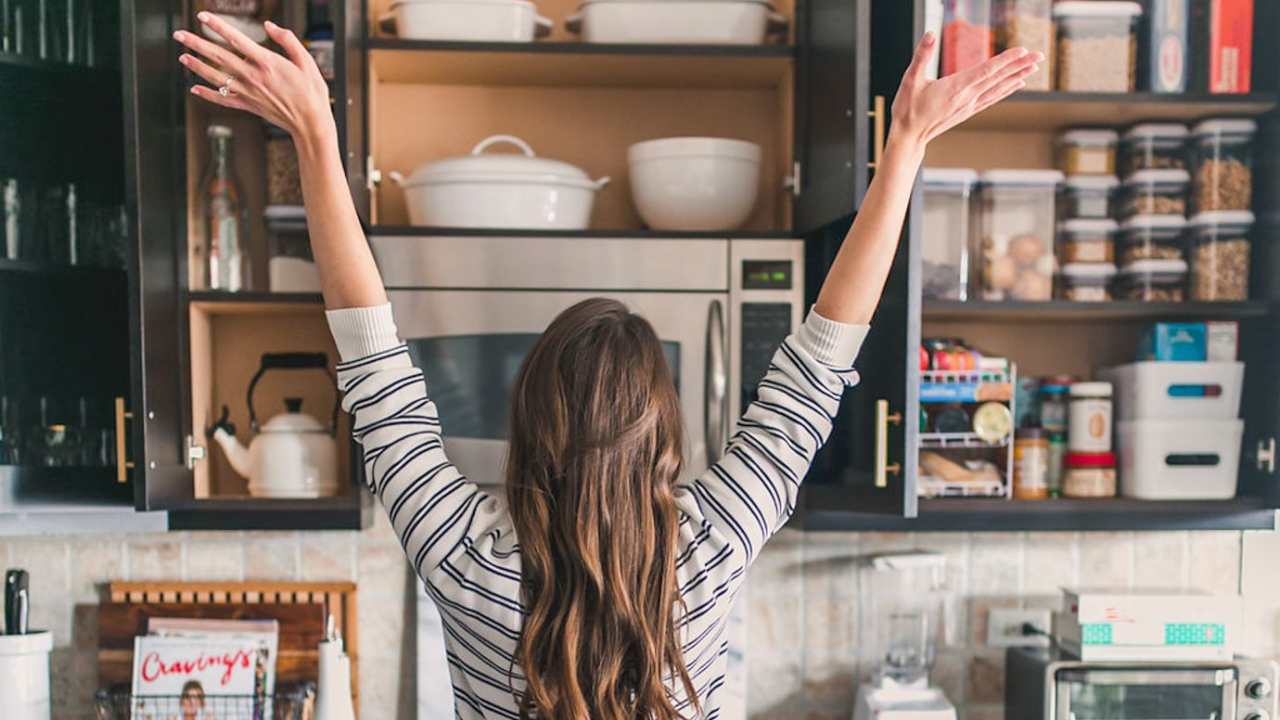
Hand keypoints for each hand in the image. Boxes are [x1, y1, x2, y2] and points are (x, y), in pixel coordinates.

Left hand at [174, 13, 331, 141]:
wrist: (311, 123)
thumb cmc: (312, 92)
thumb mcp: (307, 62)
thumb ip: (288, 40)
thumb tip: (269, 26)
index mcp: (267, 63)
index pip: (236, 39)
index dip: (218, 26)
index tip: (203, 16)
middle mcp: (254, 77)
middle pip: (219, 57)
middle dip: (196, 44)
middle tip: (179, 34)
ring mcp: (249, 93)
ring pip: (216, 77)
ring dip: (197, 66)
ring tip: (182, 56)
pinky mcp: (249, 106)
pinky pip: (224, 99)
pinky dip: (208, 94)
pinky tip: (195, 88)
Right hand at [889, 33, 1043, 147]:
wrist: (908, 137)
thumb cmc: (907, 109)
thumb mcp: (909, 80)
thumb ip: (921, 56)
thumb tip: (928, 35)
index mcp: (955, 88)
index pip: (986, 70)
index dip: (1006, 60)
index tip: (1022, 51)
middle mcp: (966, 97)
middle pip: (998, 78)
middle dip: (1020, 65)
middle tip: (1039, 55)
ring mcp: (968, 105)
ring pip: (998, 88)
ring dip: (1017, 76)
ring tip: (1034, 67)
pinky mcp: (967, 111)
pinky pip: (991, 98)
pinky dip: (1006, 90)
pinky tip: (1016, 85)